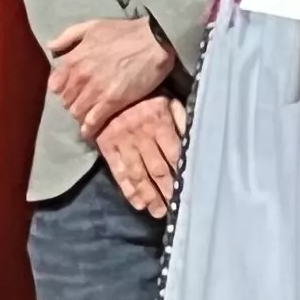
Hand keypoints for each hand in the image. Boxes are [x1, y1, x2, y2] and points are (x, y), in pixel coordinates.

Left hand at [46, 13, 174, 135]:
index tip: (72, 90)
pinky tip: (89, 132)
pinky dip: (89, 129)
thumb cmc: (126, 32)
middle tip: (83, 103)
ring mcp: (95, 91)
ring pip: (77, 112)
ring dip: (81, 116)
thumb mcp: (93, 26)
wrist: (155, 41)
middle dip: (73, 103)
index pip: (55, 85)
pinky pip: (93, 122)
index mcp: (74, 59)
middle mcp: (80, 77)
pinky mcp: (112, 103)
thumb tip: (51, 46)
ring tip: (89, 115)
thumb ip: (68, 36)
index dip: (63, 89)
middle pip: (66, 100)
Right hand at [95, 94, 185, 216]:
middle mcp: (141, 136)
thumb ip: (180, 119)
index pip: (173, 153)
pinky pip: (119, 172)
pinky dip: (128, 189)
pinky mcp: (107, 148)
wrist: (106, 87)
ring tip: (158, 212)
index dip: (180, 172)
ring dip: (149, 195)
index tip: (189, 189)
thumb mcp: (168, 101)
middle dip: (167, 190)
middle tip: (175, 208)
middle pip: (157, 168)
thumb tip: (192, 140)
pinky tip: (138, 203)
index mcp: (159, 123)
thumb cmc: (145, 96)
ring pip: (138, 174)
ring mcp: (123, 143)